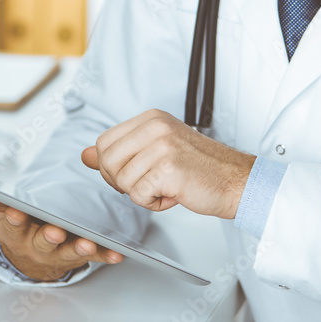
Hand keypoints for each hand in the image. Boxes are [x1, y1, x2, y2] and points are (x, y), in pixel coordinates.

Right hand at [0, 174, 123, 281]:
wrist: (27, 255)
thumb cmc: (7, 224)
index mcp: (13, 228)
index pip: (10, 223)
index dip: (12, 218)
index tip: (15, 212)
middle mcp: (35, 241)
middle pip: (40, 240)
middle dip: (46, 236)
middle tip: (53, 231)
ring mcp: (58, 249)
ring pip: (67, 251)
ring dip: (77, 248)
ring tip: (86, 243)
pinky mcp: (78, 252)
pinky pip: (93, 255)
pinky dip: (104, 255)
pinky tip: (116, 253)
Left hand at [81, 109, 255, 219]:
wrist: (235, 180)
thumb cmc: (199, 168)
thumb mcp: (156, 151)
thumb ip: (120, 152)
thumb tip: (85, 155)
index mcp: (150, 118)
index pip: (104, 142)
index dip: (112, 166)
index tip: (134, 173)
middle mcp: (155, 126)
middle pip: (107, 161)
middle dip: (122, 182)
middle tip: (149, 184)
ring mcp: (162, 145)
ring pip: (122, 181)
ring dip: (142, 194)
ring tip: (166, 187)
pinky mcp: (168, 168)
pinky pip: (138, 195)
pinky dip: (153, 203)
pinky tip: (174, 194)